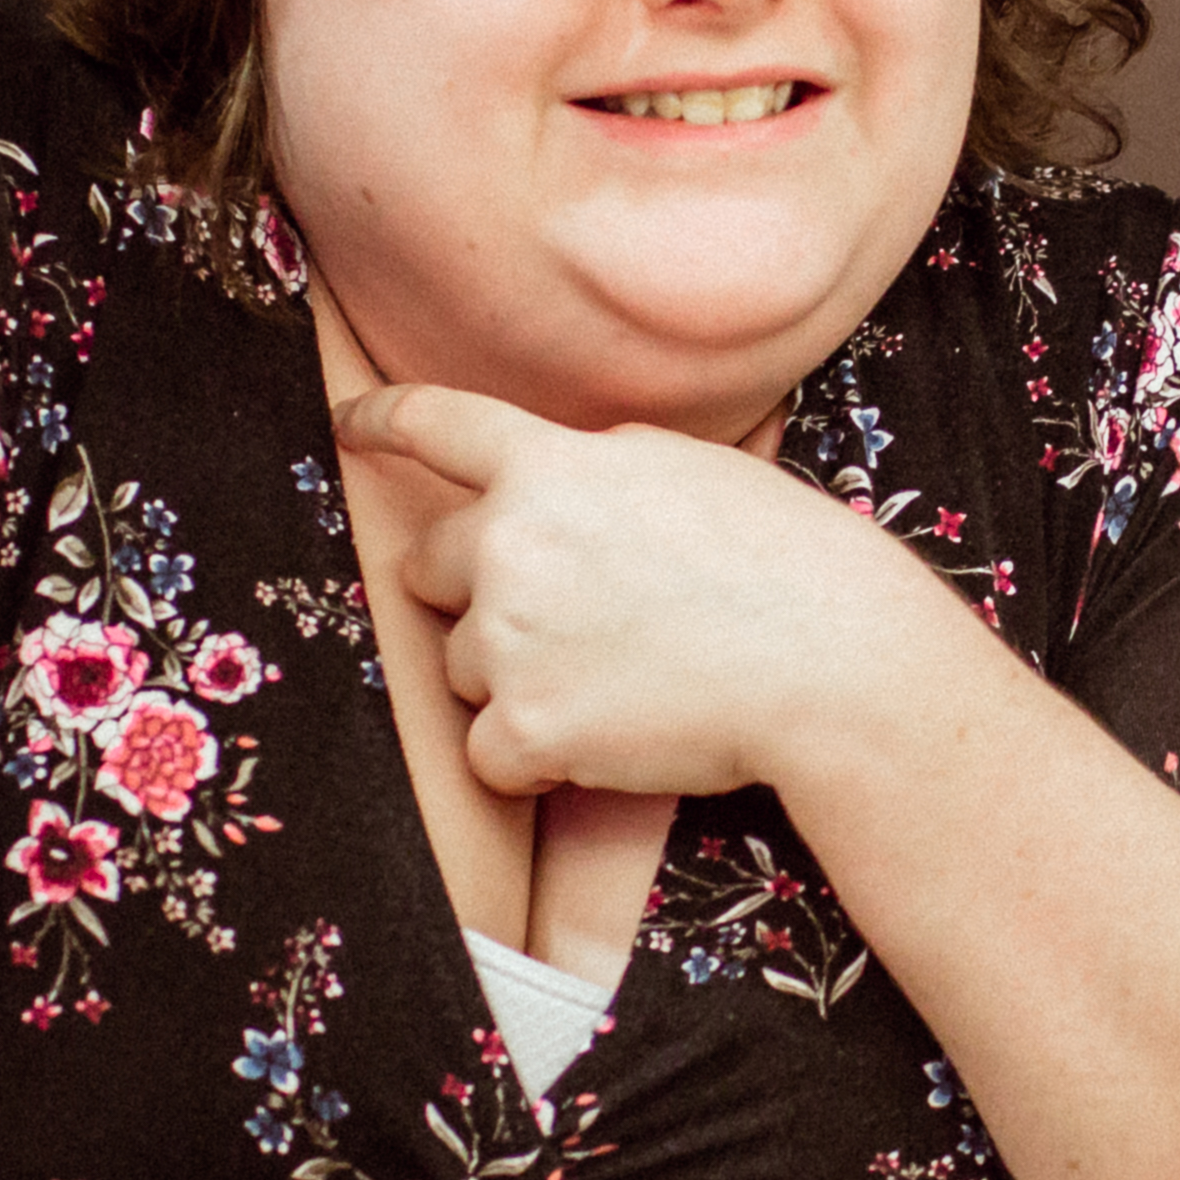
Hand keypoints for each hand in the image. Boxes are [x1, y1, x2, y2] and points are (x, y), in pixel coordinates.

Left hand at [331, 381, 969, 800]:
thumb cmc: (788, 562)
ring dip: (516, 681)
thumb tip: (568, 468)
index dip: (380, 420)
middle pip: (429, 569)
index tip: (345, 424)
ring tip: (619, 682)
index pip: (438, 424)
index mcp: (552, 465)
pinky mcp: (523, 728)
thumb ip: (603, 463)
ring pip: (462, 669)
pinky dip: (534, 760)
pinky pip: (486, 754)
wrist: (833, 662)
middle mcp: (510, 542)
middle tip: (568, 620)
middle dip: (478, 594)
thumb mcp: (693, 467)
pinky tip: (609, 741)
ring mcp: (509, 637)